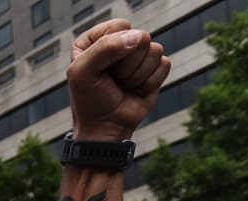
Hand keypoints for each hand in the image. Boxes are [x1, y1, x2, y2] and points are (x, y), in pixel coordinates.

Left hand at [67, 19, 170, 140]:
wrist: (105, 128)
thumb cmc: (89, 100)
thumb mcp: (83, 72)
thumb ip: (104, 48)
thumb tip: (139, 38)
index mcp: (95, 39)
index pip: (118, 26)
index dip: (112, 49)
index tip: (100, 68)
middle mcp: (118, 43)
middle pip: (140, 37)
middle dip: (126, 65)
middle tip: (113, 80)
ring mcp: (138, 55)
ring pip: (155, 50)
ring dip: (137, 75)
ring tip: (122, 86)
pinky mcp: (154, 68)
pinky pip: (164, 64)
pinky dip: (149, 82)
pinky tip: (135, 90)